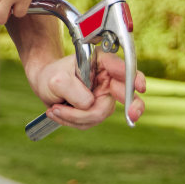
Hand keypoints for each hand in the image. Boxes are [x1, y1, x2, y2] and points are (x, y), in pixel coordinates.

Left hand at [31, 49, 146, 128]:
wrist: (45, 86)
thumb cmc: (52, 76)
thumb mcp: (57, 79)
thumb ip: (73, 90)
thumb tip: (89, 104)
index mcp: (100, 62)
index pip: (119, 67)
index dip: (132, 77)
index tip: (139, 86)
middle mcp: (107, 79)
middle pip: (126, 93)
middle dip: (132, 105)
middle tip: (133, 114)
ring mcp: (105, 96)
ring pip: (100, 113)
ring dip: (76, 116)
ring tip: (56, 109)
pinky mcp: (98, 109)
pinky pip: (91, 121)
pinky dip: (73, 121)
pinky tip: (60, 112)